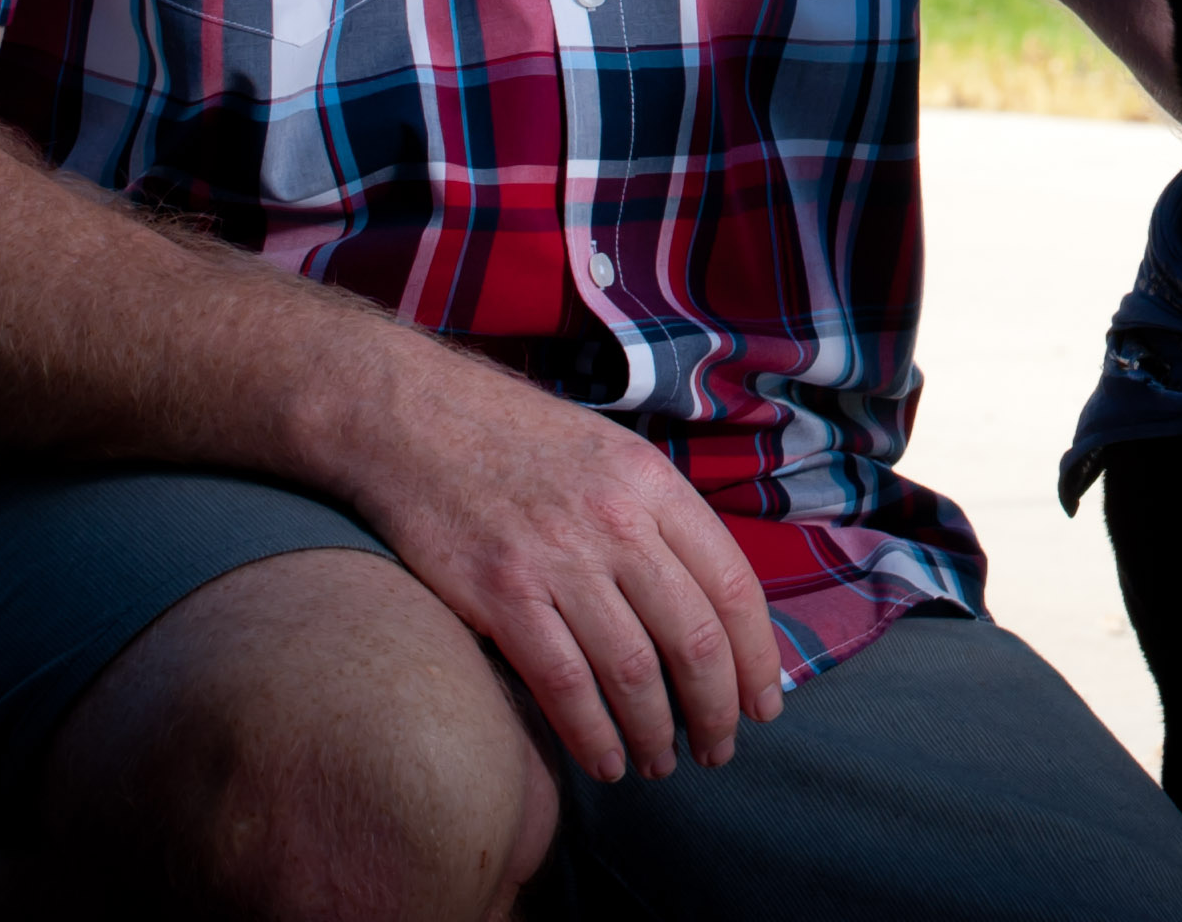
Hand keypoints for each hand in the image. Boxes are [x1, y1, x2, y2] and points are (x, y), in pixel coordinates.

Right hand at [334, 347, 786, 783]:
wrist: (418, 418)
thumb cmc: (522, 442)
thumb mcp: (615, 455)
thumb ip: (662, 521)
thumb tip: (710, 606)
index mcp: (656, 485)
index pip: (735, 587)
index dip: (757, 658)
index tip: (763, 704)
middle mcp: (618, 522)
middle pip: (694, 639)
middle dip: (716, 709)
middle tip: (718, 749)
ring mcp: (558, 559)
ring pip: (633, 672)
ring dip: (656, 732)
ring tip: (663, 763)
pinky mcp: (500, 594)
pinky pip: (563, 685)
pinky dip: (591, 735)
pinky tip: (604, 761)